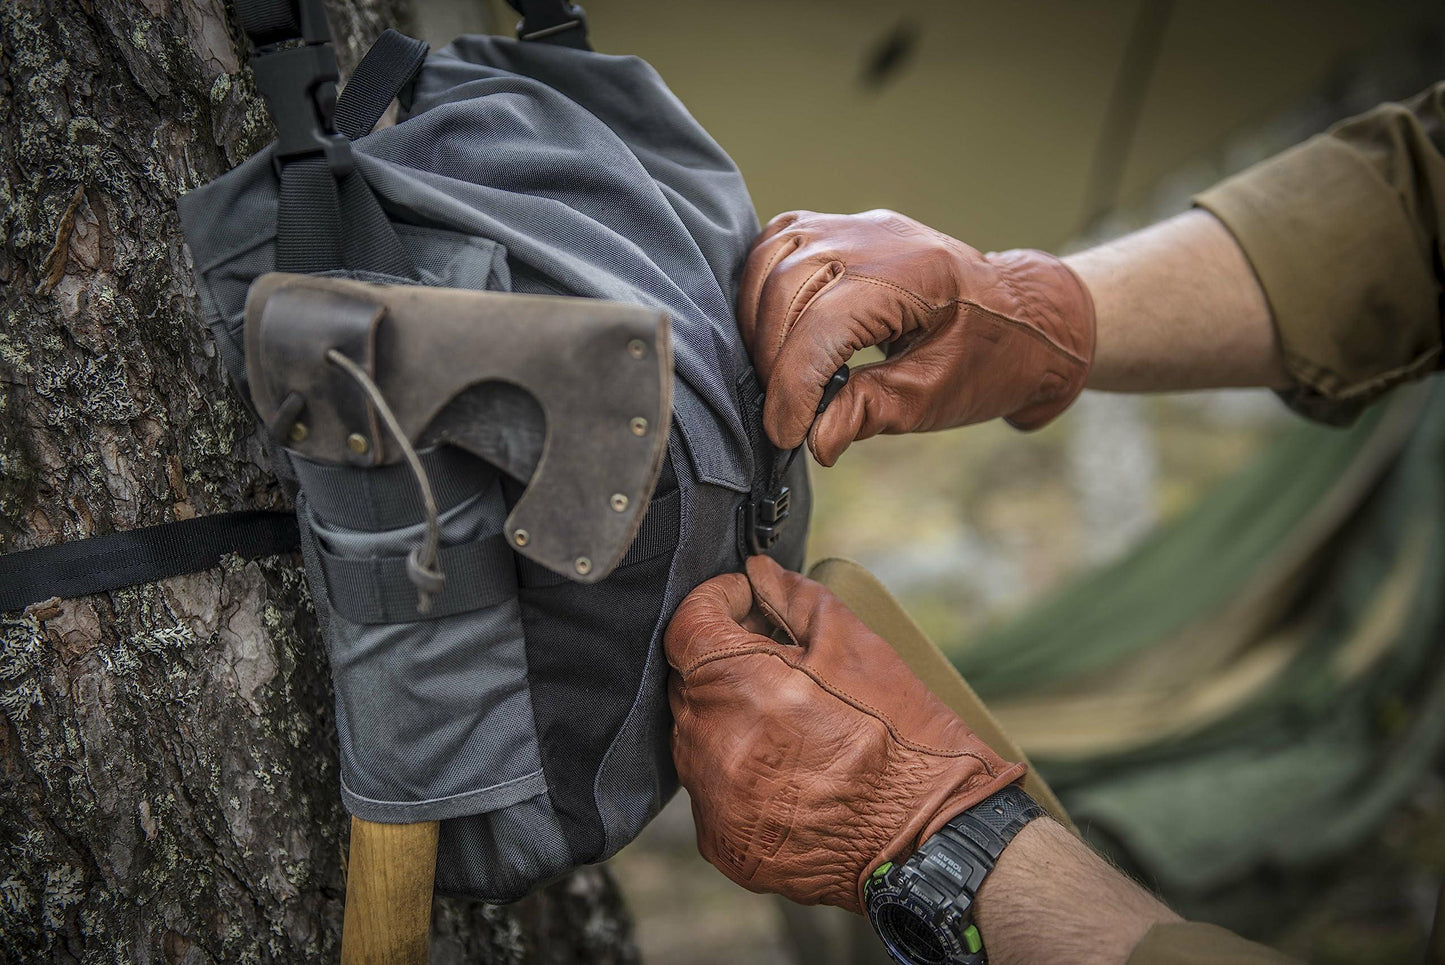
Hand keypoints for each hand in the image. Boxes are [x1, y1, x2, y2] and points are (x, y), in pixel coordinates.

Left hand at [665, 555, 1025, 912]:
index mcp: (737, 683)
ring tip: (791, 721)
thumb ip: (793, 597)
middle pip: (689, 681)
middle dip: (725, 660)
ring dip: (730, 718)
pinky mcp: (724, 844)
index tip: (745, 602)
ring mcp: (712, 800)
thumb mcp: (854, 645)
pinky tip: (788, 771)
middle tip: (778, 660)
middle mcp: (711, 743)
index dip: (715, 602)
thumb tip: (758, 572)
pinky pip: (712, 791)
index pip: (687, 625)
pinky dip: (739, 774)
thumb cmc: (900, 735)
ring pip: (698, 737)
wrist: (932, 836)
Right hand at [737, 209, 1095, 464]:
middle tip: (784, 413)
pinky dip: (762, 287)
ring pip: (773, 256)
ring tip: (774, 376)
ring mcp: (859, 225)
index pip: (826, 322)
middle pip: (789, 284)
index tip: (785, 433)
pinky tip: (770, 331)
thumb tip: (814, 438)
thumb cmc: (990, 358)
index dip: (794, 384)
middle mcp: (880, 236)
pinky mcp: (844, 229)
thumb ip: (870, 412)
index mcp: (916, 273)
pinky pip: (781, 243)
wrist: (1025, 319)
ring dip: (759, 322)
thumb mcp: (936, 397)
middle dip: (773, 358)